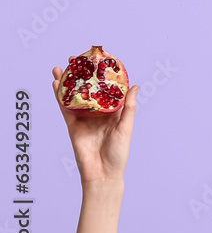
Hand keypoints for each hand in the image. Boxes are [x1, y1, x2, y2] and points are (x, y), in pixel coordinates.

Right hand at [51, 66, 138, 185]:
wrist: (102, 173)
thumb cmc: (119, 153)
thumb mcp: (126, 127)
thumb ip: (128, 107)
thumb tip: (135, 86)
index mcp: (113, 112)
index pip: (107, 90)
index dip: (103, 76)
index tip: (99, 61)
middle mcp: (98, 113)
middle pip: (88, 90)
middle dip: (82, 76)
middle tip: (76, 59)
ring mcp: (84, 119)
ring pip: (74, 97)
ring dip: (67, 83)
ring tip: (62, 67)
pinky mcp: (73, 126)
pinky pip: (65, 109)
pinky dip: (60, 97)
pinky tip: (56, 84)